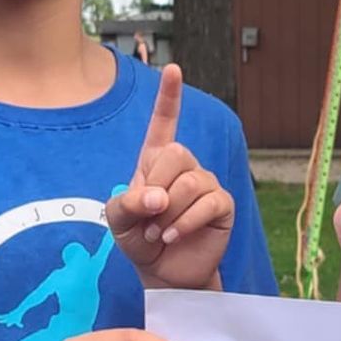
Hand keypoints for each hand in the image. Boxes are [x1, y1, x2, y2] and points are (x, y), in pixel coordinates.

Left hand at [108, 64, 233, 289]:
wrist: (162, 272)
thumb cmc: (139, 239)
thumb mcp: (117, 220)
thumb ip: (127, 203)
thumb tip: (158, 198)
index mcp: (156, 161)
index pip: (164, 123)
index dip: (169, 97)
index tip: (173, 68)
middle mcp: (184, 167)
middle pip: (177, 153)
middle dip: (157, 188)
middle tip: (149, 217)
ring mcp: (206, 184)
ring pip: (190, 183)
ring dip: (169, 213)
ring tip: (159, 231)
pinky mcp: (222, 205)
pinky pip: (207, 204)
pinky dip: (185, 223)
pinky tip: (174, 235)